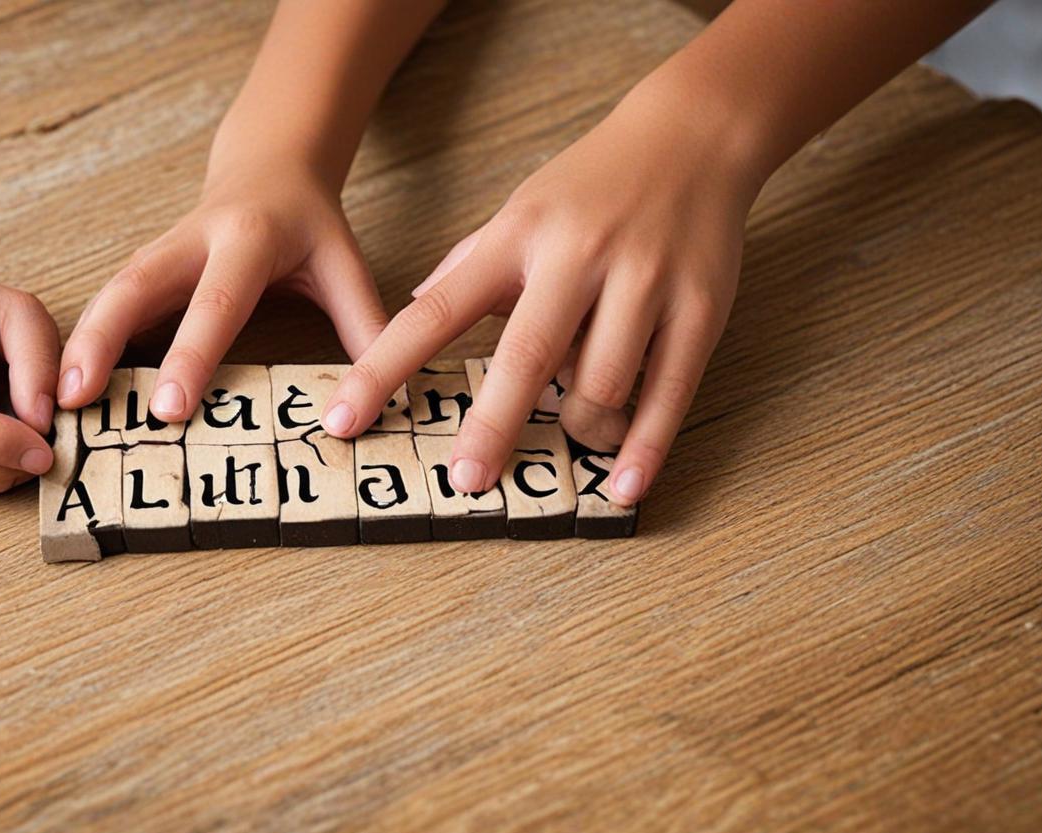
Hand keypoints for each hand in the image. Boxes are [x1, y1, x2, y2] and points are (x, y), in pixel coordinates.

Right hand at [56, 164, 387, 420]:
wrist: (272, 165)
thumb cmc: (311, 225)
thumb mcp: (346, 267)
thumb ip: (367, 330)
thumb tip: (379, 404)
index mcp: (247, 240)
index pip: (215, 303)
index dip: (190, 356)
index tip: (169, 410)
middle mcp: (192, 241)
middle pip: (134, 287)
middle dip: (101, 342)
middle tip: (73, 400)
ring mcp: (160, 251)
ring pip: (109, 292)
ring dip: (79, 344)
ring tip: (56, 401)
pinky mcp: (143, 266)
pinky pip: (109, 303)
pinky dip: (84, 342)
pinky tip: (68, 386)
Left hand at [320, 85, 765, 504]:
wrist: (694, 136)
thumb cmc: (591, 186)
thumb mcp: (518, 211)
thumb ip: (466, 266)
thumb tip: (409, 312)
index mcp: (517, 238)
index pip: (436, 311)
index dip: (383, 368)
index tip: (343, 418)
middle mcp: (577, 258)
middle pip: (526, 355)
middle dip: (493, 425)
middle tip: (465, 479)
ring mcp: (643, 283)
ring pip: (600, 385)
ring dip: (579, 430)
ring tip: (573, 437)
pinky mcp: (699, 308)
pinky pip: (668, 392)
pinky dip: (643, 447)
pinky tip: (621, 487)